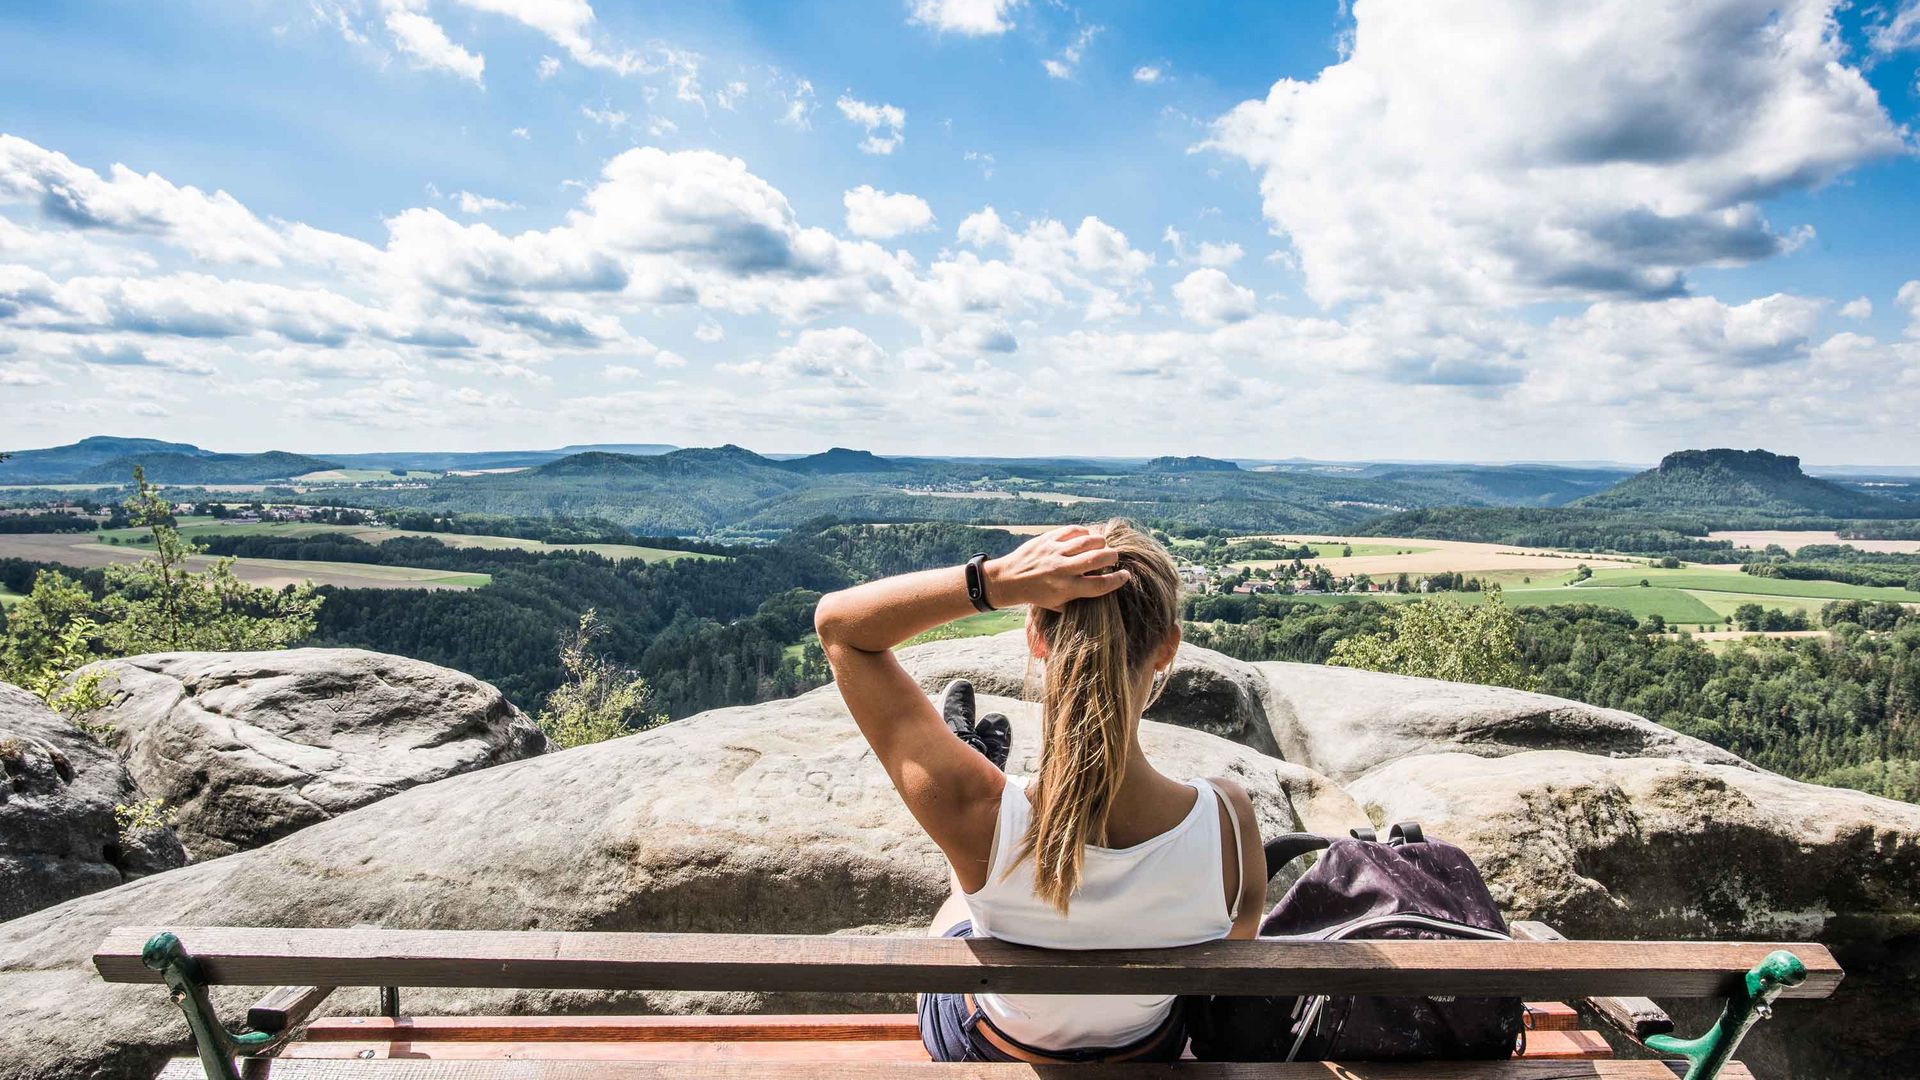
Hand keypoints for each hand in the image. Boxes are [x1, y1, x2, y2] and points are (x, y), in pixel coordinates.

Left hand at [985, 526, 1130, 611]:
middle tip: (1114, 558)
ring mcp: (1055, 552)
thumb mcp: (1056, 605)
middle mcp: (1062, 570)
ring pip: (1088, 540)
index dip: (1118, 580)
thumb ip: (1077, 601)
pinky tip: (1086, 537)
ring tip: (1101, 545)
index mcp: (1066, 589)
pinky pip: (1072, 531)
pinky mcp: (1047, 539)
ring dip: (1100, 542)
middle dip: (1112, 557)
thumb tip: (1100, 593)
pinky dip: (1084, 532)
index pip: (1100, 584)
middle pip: (1098, 559)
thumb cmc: (1036, 595)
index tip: (1126, 576)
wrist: (1008, 580)